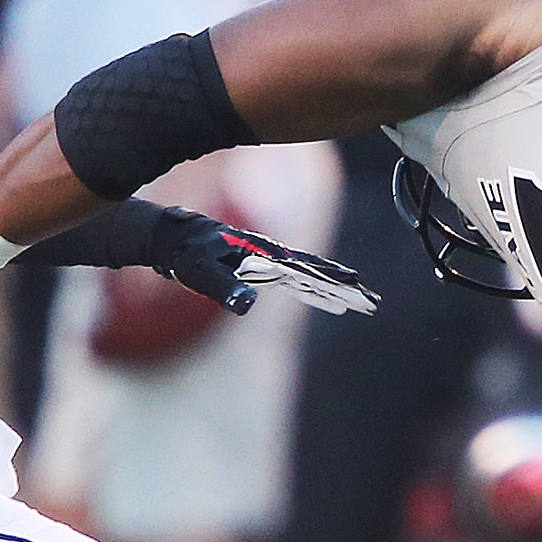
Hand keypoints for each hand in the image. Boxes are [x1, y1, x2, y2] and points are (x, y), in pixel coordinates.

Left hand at [146, 209, 378, 318]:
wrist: (172, 236)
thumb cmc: (186, 255)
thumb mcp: (202, 273)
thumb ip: (226, 287)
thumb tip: (249, 305)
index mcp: (263, 254)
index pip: (305, 269)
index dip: (331, 279)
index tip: (356, 286)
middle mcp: (270, 254)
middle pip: (314, 271)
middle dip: (342, 284)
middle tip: (369, 298)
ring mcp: (266, 259)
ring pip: (307, 274)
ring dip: (330, 287)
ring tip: (355, 299)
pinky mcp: (259, 265)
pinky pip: (293, 278)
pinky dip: (312, 287)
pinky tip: (322, 296)